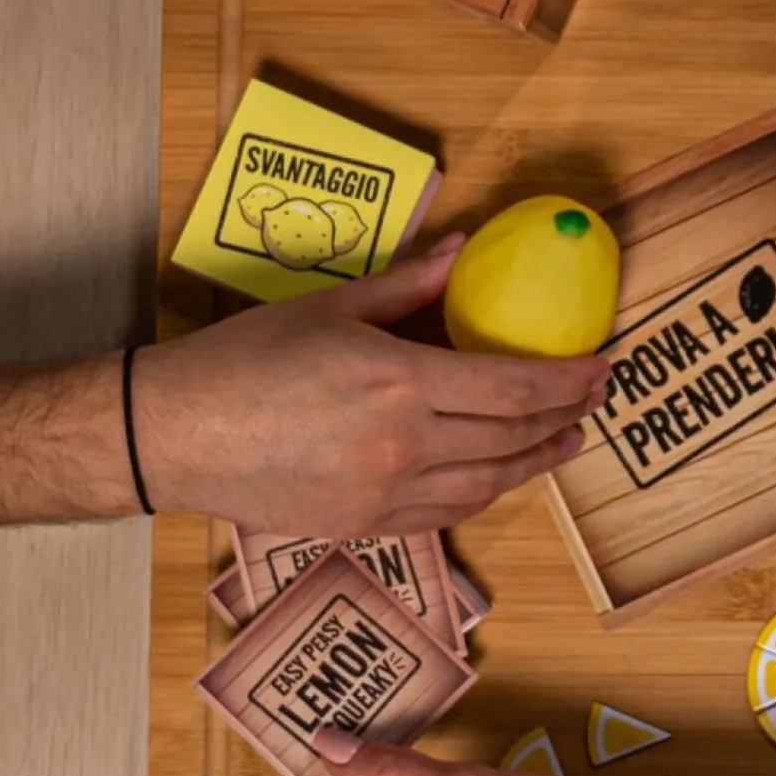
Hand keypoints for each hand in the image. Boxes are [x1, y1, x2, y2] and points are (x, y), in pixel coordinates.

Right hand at [135, 242, 608, 538]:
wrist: (174, 435)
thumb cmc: (243, 361)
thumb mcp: (331, 305)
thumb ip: (407, 283)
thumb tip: (462, 249)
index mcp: (399, 382)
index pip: (513, 387)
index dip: (568, 379)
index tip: (601, 366)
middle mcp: (402, 445)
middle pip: (512, 437)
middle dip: (564, 416)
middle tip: (593, 399)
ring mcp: (385, 493)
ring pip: (489, 484)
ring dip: (536, 462)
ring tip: (565, 440)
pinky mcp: (365, 525)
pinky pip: (447, 512)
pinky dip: (486, 492)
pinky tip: (501, 475)